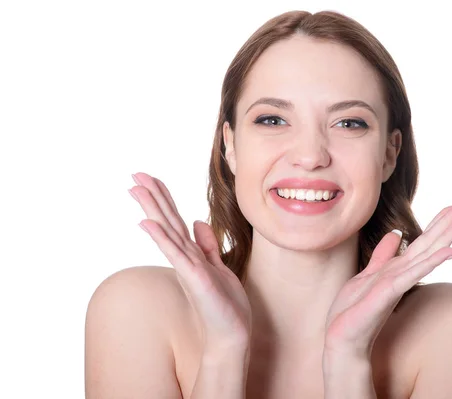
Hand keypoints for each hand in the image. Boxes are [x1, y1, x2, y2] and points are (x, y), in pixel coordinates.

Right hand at [129, 172, 251, 351]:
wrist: (232, 335)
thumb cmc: (226, 306)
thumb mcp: (219, 268)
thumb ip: (208, 246)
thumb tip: (198, 221)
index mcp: (192, 255)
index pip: (175, 220)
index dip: (164, 199)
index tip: (151, 178)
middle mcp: (186, 258)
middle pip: (166, 221)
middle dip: (152, 197)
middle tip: (135, 174)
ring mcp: (187, 268)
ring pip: (167, 232)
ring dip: (151, 209)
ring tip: (135, 188)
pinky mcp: (194, 278)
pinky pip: (176, 254)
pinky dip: (161, 238)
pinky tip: (147, 223)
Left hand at [323, 201, 451, 357]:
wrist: (344, 340)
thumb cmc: (354, 311)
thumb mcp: (367, 275)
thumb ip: (383, 255)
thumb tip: (396, 233)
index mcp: (398, 268)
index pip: (423, 240)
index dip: (439, 222)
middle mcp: (403, 273)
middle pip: (431, 243)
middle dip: (450, 223)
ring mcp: (399, 282)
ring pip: (427, 254)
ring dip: (447, 236)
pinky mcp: (390, 292)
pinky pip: (413, 274)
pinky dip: (432, 262)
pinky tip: (451, 252)